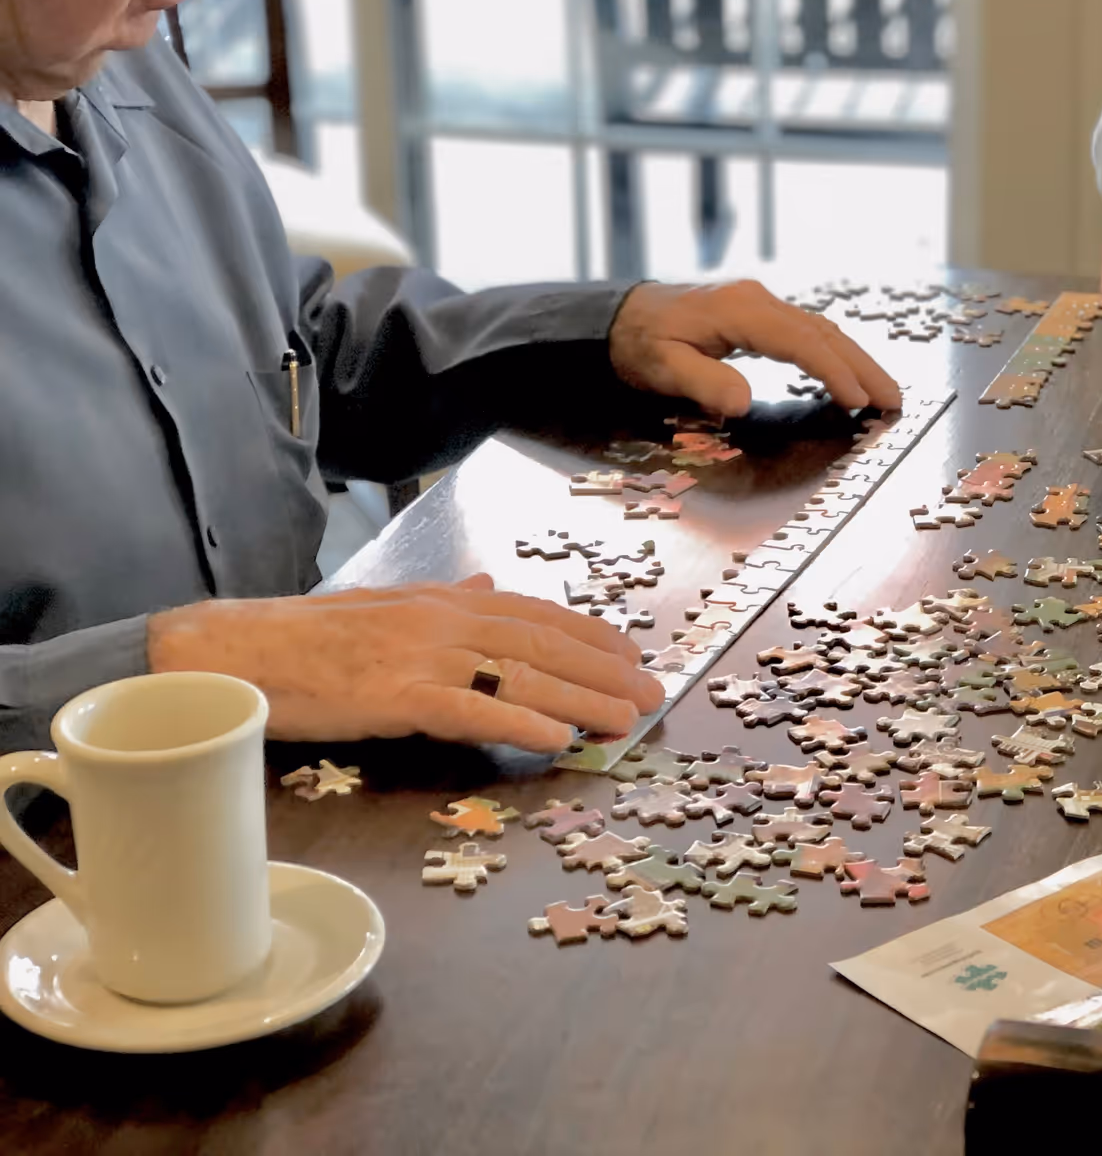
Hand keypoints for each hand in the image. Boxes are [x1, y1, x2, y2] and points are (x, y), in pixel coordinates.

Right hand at [148, 576, 663, 752]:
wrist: (229, 649)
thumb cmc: (301, 637)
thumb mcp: (383, 606)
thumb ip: (441, 600)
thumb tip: (485, 584)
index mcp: (441, 600)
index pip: (533, 613)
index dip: (590, 633)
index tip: (631, 653)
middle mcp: (442, 620)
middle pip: (542, 643)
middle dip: (605, 668)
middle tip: (652, 692)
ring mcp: (421, 656)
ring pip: (521, 674)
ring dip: (583, 697)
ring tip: (627, 718)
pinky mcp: (395, 695)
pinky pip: (472, 709)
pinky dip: (520, 721)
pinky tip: (557, 738)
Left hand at [611, 280, 900, 416]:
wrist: (618, 316)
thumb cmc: (638, 342)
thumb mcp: (662, 367)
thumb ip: (704, 382)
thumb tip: (743, 402)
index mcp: (740, 310)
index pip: (801, 342)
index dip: (833, 372)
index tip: (857, 400)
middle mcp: (759, 301)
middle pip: (824, 333)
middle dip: (863, 366)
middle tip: (895, 399)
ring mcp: (761, 304)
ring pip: (822, 331)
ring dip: (856, 360)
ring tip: (883, 390)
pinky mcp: (759, 314)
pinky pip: (808, 332)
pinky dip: (835, 353)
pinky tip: (848, 371)